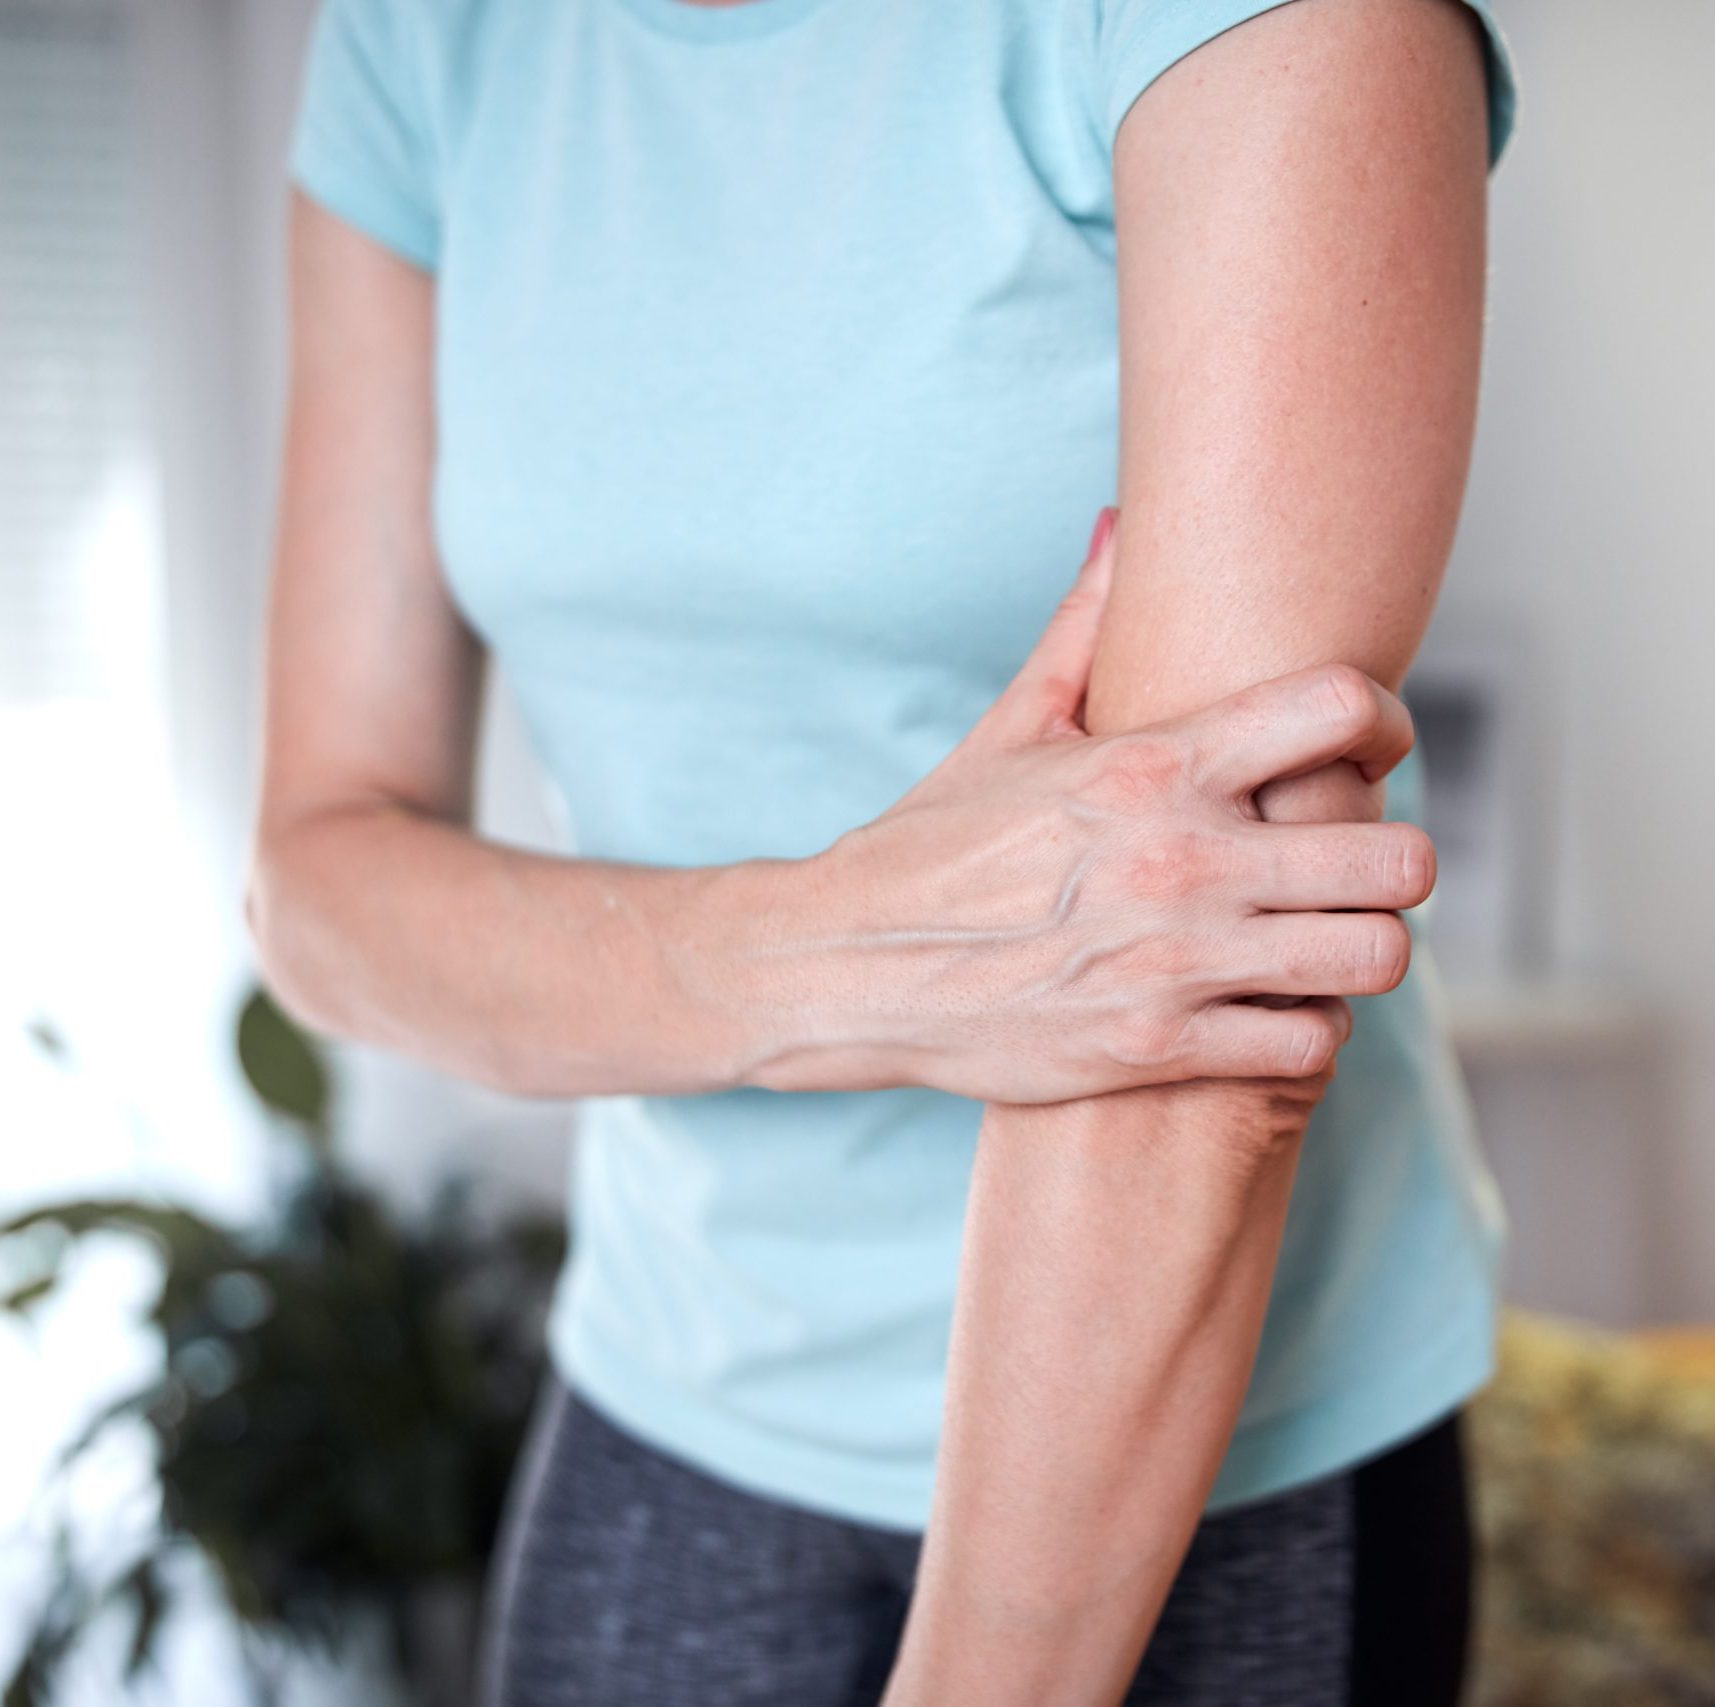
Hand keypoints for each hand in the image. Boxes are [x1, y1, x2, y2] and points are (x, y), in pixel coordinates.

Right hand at [750, 512, 1433, 1104]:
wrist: (849, 966)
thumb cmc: (932, 846)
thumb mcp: (1009, 729)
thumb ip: (1086, 628)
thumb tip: (1121, 521)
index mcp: (1152, 765)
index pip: (1342, 709)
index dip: (1387, 724)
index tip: (1369, 748)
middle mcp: (1181, 861)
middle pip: (1397, 858)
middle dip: (1392, 861)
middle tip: (1353, 866)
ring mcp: (1176, 964)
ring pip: (1374, 958)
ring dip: (1362, 949)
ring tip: (1322, 941)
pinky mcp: (1159, 1050)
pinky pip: (1311, 1046)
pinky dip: (1309, 1030)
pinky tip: (1271, 1006)